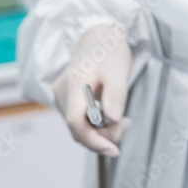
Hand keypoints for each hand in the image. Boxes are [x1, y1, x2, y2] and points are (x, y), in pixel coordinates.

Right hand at [52, 24, 131, 156]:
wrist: (98, 36)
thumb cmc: (109, 51)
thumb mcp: (118, 71)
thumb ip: (115, 95)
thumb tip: (113, 119)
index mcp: (73, 86)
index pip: (76, 123)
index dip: (93, 141)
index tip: (114, 150)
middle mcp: (62, 95)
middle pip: (78, 129)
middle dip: (103, 135)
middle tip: (126, 123)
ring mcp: (62, 98)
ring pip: (79, 127)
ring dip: (101, 130)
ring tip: (121, 118)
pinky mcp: (66, 100)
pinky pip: (79, 121)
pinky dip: (96, 124)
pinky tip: (109, 113)